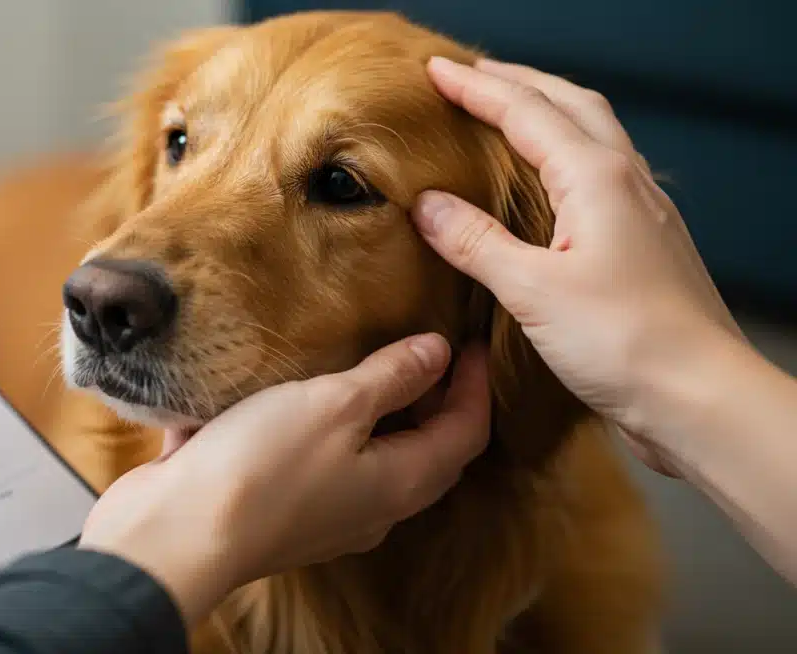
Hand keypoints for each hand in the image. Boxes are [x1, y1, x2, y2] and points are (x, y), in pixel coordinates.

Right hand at [79, 333, 489, 625]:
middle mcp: (369, 505)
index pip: (465, 433)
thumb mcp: (336, 404)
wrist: (176, 532)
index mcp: (400, 482)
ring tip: (363, 359)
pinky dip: (316, 425)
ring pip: (365, 454)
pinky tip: (292, 390)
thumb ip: (391, 377)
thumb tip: (438, 353)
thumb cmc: (263, 467)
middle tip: (427, 346)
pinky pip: (309, 459)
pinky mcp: (273, 504)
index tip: (472, 341)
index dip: (475, 386)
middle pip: (421, 449)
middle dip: (431, 399)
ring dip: (373, 411)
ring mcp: (320, 511)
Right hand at [412, 56, 743, 473]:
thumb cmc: (625, 342)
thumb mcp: (533, 290)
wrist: (699, 396)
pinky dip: (566, 154)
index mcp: (596, 178)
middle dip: (517, 83)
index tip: (434, 71)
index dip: (476, 88)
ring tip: (505, 113)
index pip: (525, 111)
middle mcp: (626, 181)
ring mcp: (642, 210)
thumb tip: (426, 204)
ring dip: (546, 111)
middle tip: (469, 76)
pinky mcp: (645, 243)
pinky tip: (549, 182)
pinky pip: (602, 173)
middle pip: (569, 104)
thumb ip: (476, 241)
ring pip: (592, 134)